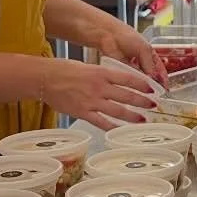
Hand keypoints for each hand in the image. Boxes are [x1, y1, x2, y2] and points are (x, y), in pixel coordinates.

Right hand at [38, 57, 157, 128]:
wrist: (44, 78)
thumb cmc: (63, 69)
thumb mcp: (87, 66)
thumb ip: (102, 75)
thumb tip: (117, 82)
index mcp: (101, 73)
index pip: (128, 78)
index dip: (142, 84)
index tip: (152, 89)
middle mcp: (99, 87)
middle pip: (126, 95)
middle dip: (142, 101)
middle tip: (153, 105)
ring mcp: (91, 101)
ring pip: (117, 110)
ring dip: (133, 116)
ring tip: (143, 120)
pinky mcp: (82, 113)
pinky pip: (101, 122)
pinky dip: (112, 127)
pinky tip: (121, 130)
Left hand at [96, 22, 168, 86]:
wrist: (109, 36)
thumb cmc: (127, 37)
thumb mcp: (144, 49)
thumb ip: (150, 64)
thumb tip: (154, 78)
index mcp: (151, 57)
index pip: (160, 71)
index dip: (164, 80)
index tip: (165, 89)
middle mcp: (143, 64)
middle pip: (151, 78)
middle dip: (154, 85)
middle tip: (156, 92)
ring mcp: (133, 69)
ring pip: (141, 81)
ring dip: (143, 85)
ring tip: (146, 90)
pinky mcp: (124, 73)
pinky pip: (130, 80)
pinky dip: (132, 83)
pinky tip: (135, 85)